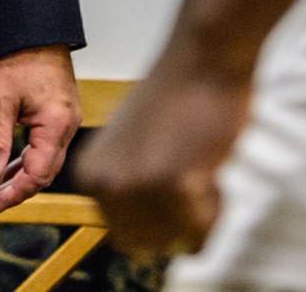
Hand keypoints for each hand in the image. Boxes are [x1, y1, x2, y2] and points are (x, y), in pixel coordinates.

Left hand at [0, 45, 81, 214]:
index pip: (38, 174)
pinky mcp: (60, 116)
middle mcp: (67, 127)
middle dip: (20, 191)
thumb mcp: (1, 99)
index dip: (15, 194)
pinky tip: (12, 167)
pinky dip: (29, 160)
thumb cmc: (19, 60)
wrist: (34, 31)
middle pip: (46, 173)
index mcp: (56, 125)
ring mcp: (66, 122)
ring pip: (47, 162)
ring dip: (24, 177)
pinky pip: (47, 148)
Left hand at [73, 45, 251, 261]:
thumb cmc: (176, 101)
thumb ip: (125, 184)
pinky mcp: (172, 183)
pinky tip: (208, 166)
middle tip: (189, 176)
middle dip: (178, 222)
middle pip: (149, 245)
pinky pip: (203, 230)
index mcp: (90, 175)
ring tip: (198, 167)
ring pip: (178, 242)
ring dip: (199, 214)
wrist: (202, 61)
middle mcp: (105, 184)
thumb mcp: (128, 146)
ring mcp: (136, 185)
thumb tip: (136, 235)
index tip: (171, 179)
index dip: (158, 219)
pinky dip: (215, 206)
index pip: (125, 236)